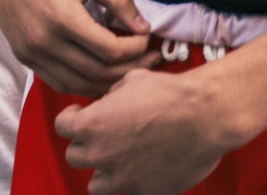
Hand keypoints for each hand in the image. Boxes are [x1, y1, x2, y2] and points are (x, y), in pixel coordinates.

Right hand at [0, 0, 157, 96]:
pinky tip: (100, 74)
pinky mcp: (23, 56)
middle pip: (98, 72)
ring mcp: (31, 52)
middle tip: (150, 60)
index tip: (147, 38)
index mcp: (62, 18)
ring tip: (129, 70)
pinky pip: (59, 82)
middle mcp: (44, 41)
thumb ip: (118, 0)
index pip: (111, 50)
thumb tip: (144, 28)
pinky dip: (83, 85)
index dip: (136, 49)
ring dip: (109, 82)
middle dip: (130, 68)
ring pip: (80, 85)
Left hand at [56, 65, 242, 194]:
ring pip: (95, 186)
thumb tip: (106, 106)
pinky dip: (133, 183)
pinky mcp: (148, 192)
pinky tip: (144, 168)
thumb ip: (109, 99)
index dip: (71, 118)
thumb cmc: (169, 93)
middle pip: (74, 157)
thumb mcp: (129, 82)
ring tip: (118, 160)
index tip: (81, 114)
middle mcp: (102, 155)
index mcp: (91, 125)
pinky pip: (131, 193)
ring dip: (103, 173)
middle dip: (85, 145)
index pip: (61, 127)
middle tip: (102, 136)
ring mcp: (124, 178)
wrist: (206, 115)